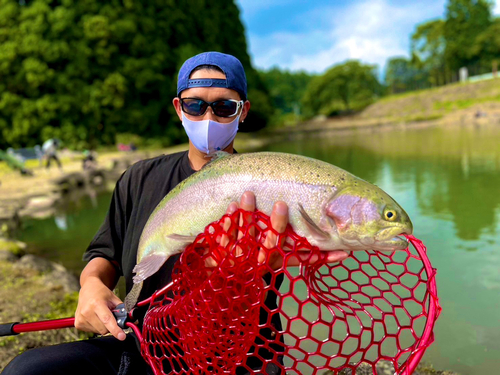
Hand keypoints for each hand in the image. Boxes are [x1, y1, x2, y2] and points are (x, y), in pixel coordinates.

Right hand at [74, 258, 125, 340]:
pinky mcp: (78, 324)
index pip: (107, 320)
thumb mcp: (114, 298)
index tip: (122, 337)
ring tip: (101, 315)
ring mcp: (81, 319)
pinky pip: (92, 331)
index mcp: (97, 304)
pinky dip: (97, 327)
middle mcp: (87, 312)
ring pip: (98, 332)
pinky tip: (95, 318)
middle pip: (104, 329)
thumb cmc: (102, 293)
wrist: (88, 288)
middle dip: (111, 326)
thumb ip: (122, 310)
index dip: (115, 329)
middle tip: (111, 317)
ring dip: (103, 326)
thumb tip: (132, 321)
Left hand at [222, 191, 348, 269]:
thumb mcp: (280, 259)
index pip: (298, 258)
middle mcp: (260, 262)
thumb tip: (343, 251)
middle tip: (281, 204)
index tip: (329, 243)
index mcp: (276, 262)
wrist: (222, 282)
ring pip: (245, 236)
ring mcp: (240, 259)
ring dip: (247, 214)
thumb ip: (305, 253)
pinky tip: (230, 206)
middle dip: (277, 224)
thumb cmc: (258, 262)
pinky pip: (224, 238)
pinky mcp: (222, 255)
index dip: (315, 254)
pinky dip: (227, 222)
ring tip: (248, 193)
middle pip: (271, 243)